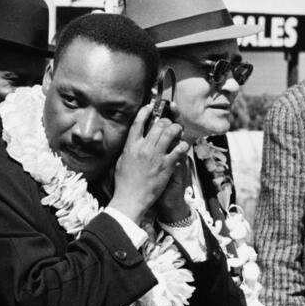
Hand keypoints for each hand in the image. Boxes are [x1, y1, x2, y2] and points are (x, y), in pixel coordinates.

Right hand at [110, 104, 188, 223]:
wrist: (130, 199)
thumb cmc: (124, 183)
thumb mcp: (121, 161)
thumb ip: (128, 149)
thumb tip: (132, 141)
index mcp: (131, 146)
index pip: (138, 123)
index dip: (145, 111)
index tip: (150, 106)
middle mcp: (144, 148)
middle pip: (157, 125)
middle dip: (165, 121)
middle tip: (168, 122)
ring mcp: (156, 156)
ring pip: (170, 132)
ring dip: (176, 128)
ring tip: (177, 130)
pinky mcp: (166, 165)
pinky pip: (178, 149)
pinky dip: (182, 145)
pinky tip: (183, 146)